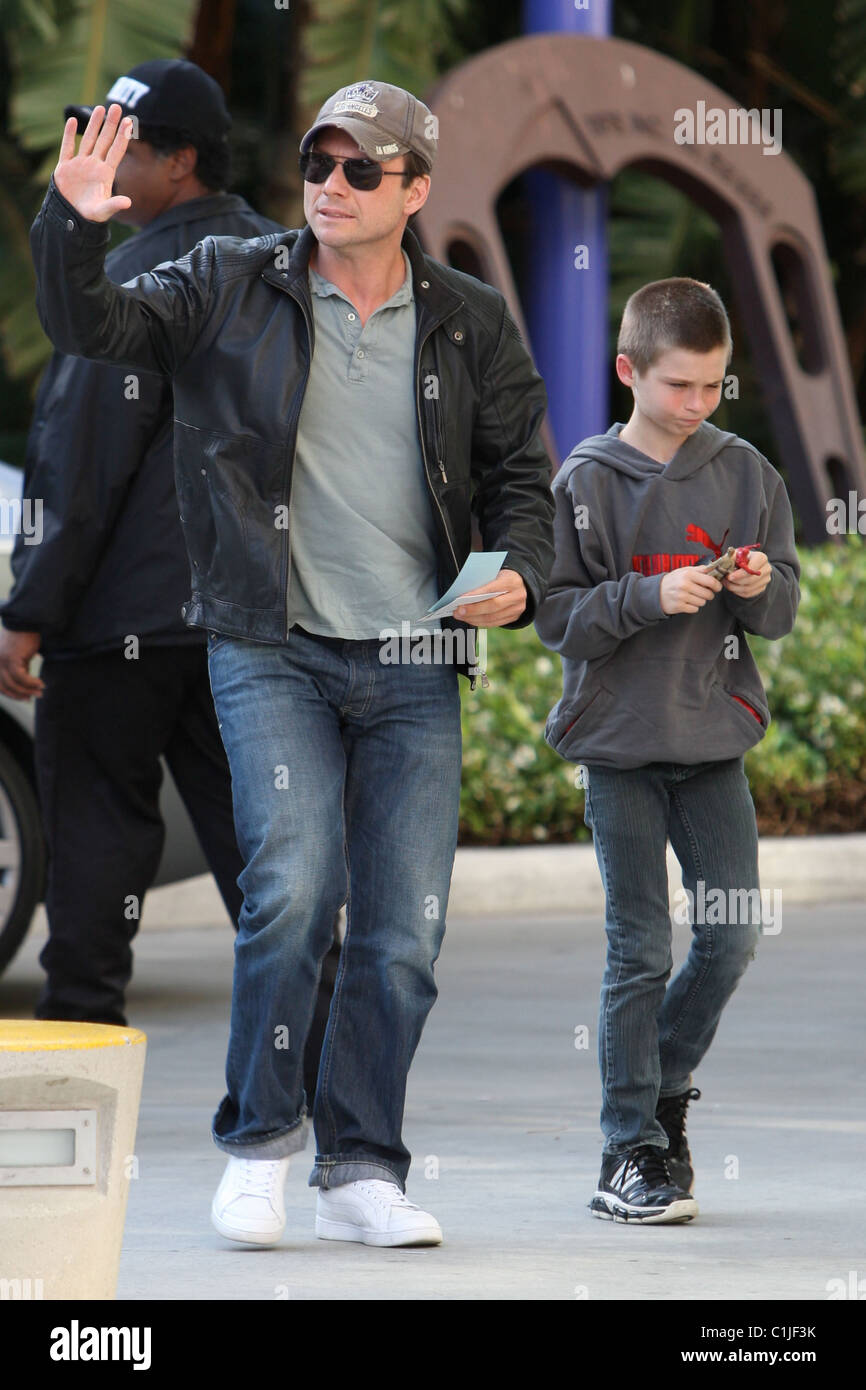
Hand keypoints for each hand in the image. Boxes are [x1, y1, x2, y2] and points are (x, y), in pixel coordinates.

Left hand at [0, 628, 43, 699]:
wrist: (29, 622)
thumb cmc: (27, 637)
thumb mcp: (21, 656)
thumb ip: (21, 668)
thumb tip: (26, 684)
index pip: (0, 684)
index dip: (11, 694)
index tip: (25, 698)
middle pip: (4, 686)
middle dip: (19, 695)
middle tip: (32, 698)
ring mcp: (2, 660)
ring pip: (13, 684)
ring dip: (28, 690)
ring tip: (40, 692)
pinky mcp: (11, 658)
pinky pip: (21, 677)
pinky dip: (31, 683)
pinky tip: (41, 684)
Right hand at [54, 103, 133, 222]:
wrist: (71, 219)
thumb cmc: (89, 216)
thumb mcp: (103, 211)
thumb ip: (114, 205)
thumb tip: (128, 203)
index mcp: (106, 174)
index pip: (116, 151)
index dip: (122, 136)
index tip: (129, 122)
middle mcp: (94, 165)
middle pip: (104, 140)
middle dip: (110, 124)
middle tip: (116, 106)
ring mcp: (80, 165)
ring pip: (88, 140)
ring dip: (94, 124)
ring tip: (100, 108)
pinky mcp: (65, 167)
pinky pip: (67, 148)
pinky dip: (69, 135)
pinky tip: (72, 121)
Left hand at [454, 568, 526, 626]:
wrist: (522, 584)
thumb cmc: (503, 578)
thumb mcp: (496, 574)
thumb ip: (484, 583)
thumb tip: (464, 595)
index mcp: (512, 581)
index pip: (492, 590)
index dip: (475, 596)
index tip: (460, 599)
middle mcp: (517, 596)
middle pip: (492, 606)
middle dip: (473, 610)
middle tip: (458, 611)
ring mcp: (517, 609)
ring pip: (492, 617)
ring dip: (473, 618)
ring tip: (460, 616)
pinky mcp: (514, 618)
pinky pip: (494, 623)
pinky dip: (480, 622)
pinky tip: (470, 619)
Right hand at [660, 564, 721, 614]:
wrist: (657, 591)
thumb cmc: (674, 580)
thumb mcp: (685, 571)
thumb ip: (700, 569)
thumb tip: (714, 568)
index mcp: (688, 574)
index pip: (711, 581)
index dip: (717, 585)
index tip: (717, 587)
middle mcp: (685, 585)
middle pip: (708, 594)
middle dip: (709, 594)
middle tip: (704, 592)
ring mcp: (681, 596)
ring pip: (702, 602)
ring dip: (700, 601)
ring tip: (693, 597)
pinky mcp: (679, 606)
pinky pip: (695, 609)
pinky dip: (693, 607)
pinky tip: (688, 602)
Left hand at [723, 550, 771, 598]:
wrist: (748, 564)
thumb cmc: (741, 558)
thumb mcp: (735, 554)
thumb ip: (730, 558)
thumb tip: (724, 564)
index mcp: (761, 558)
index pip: (753, 568)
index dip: (740, 574)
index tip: (729, 576)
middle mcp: (766, 569)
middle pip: (751, 580)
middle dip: (736, 582)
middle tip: (725, 580)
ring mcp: (765, 580)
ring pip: (748, 588)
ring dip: (734, 587)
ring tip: (726, 583)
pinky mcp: (761, 588)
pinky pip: (748, 594)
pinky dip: (737, 592)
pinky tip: (732, 587)